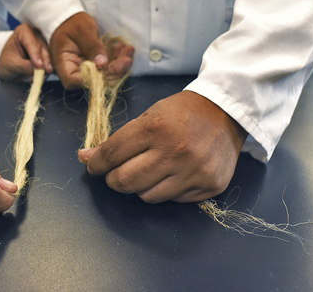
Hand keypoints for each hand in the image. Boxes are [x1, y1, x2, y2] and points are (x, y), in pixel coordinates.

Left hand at [0, 23, 52, 80]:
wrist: (5, 65)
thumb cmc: (5, 61)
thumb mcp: (12, 65)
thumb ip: (25, 66)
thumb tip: (39, 71)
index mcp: (23, 31)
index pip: (32, 43)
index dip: (36, 54)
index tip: (39, 66)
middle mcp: (35, 34)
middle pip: (43, 48)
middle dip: (45, 61)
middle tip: (46, 72)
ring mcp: (41, 43)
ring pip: (49, 54)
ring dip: (47, 66)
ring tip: (43, 76)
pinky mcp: (45, 52)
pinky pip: (50, 60)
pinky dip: (48, 68)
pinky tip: (46, 75)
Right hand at [49, 12, 133, 89]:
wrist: (72, 19)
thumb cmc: (72, 23)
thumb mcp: (82, 30)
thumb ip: (91, 46)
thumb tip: (101, 64)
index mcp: (64, 64)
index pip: (73, 81)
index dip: (91, 80)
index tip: (106, 67)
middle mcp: (75, 71)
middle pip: (93, 81)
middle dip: (113, 72)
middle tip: (127, 59)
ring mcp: (87, 70)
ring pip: (105, 75)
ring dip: (119, 65)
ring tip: (128, 50)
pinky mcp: (96, 65)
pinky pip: (109, 67)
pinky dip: (118, 59)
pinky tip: (124, 48)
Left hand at [78, 91, 247, 202]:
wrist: (226, 112)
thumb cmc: (181, 112)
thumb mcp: (148, 116)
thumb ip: (118, 140)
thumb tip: (85, 157)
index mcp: (155, 128)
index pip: (112, 154)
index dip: (96, 163)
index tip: (93, 165)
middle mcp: (174, 152)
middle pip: (125, 181)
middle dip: (113, 179)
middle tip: (115, 173)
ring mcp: (193, 172)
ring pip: (147, 196)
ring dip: (139, 187)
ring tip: (147, 171)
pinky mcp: (208, 186)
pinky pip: (173, 200)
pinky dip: (165, 190)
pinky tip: (171, 175)